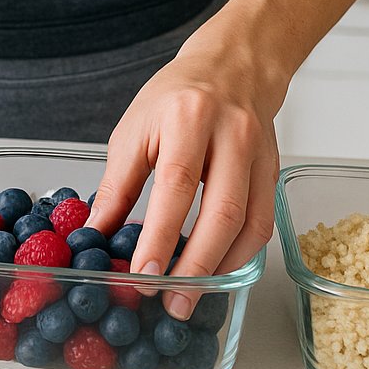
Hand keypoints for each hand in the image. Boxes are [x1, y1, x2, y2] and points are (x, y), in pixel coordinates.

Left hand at [86, 39, 280, 320]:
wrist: (233, 67)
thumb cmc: (175, 97)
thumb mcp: (133, 130)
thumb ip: (117, 185)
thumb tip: (95, 235)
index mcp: (188, 118)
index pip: (177, 183)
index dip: (161, 232)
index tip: (143, 271)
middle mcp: (231, 135)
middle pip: (223, 210)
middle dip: (197, 265)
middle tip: (172, 301)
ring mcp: (259, 155)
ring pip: (250, 223)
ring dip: (220, 267)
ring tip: (191, 296)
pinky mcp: (274, 171)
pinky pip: (263, 222)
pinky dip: (240, 254)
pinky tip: (216, 270)